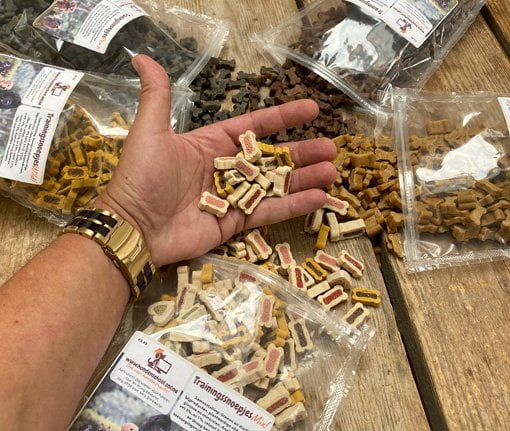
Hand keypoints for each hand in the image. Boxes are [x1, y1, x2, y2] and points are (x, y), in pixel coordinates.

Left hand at [96, 55, 336, 266]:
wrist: (133, 227)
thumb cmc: (142, 177)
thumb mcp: (150, 131)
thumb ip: (157, 95)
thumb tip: (141, 57)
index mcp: (211, 143)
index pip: (254, 126)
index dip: (282, 117)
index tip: (310, 108)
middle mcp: (227, 168)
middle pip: (272, 157)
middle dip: (302, 152)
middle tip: (331, 148)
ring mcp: (233, 197)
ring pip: (276, 185)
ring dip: (305, 178)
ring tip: (332, 172)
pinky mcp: (236, 222)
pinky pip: (270, 211)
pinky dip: (294, 206)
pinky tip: (319, 197)